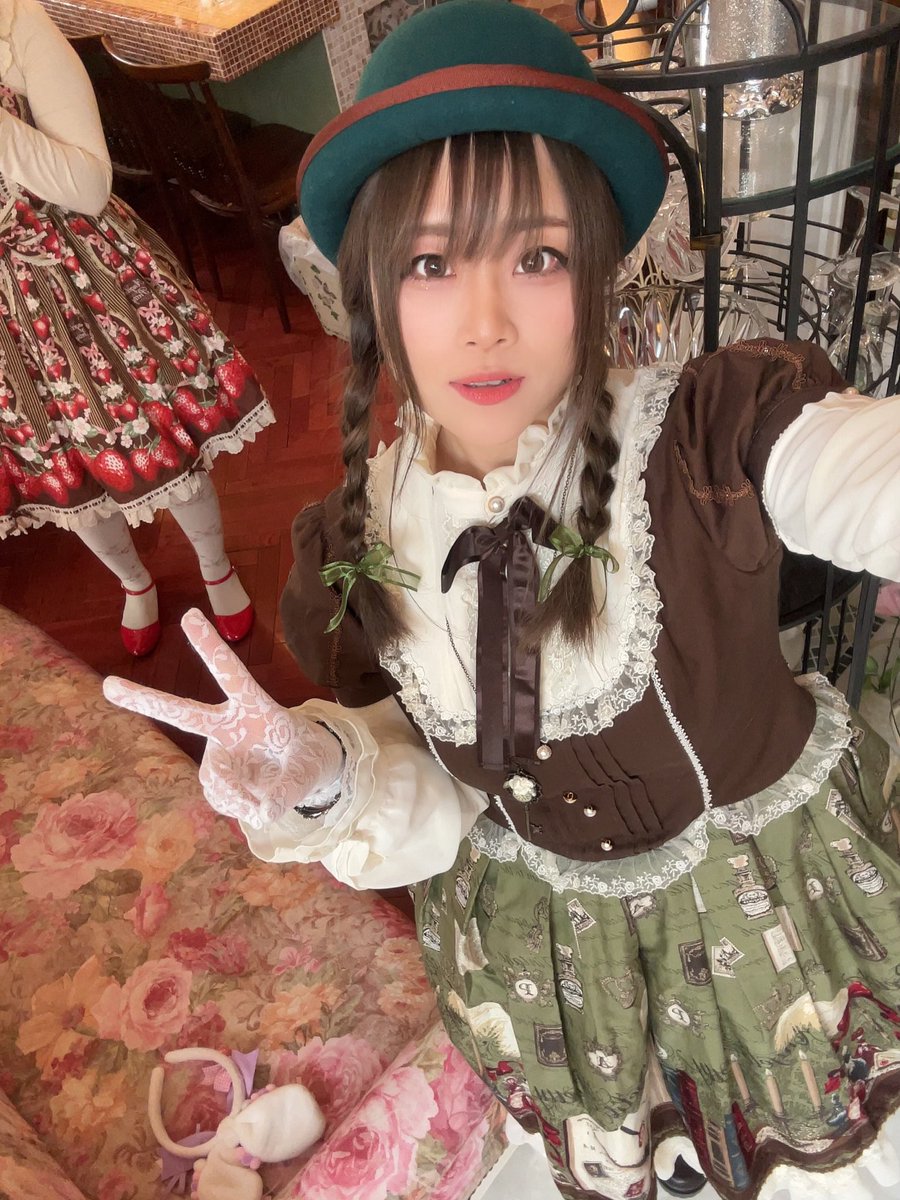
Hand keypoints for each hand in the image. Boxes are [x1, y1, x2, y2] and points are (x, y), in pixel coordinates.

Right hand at [102, 609, 343, 828]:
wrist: (302, 769)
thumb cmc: (306, 757)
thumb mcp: (308, 772)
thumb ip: (286, 792)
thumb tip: (256, 812)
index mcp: (255, 706)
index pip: (231, 675)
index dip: (211, 648)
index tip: (190, 615)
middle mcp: (227, 725)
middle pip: (184, 713)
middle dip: (146, 700)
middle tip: (108, 685)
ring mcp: (218, 750)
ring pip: (213, 779)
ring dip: (235, 795)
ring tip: (260, 799)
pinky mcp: (215, 775)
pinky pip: (220, 797)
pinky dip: (238, 805)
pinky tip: (254, 799)